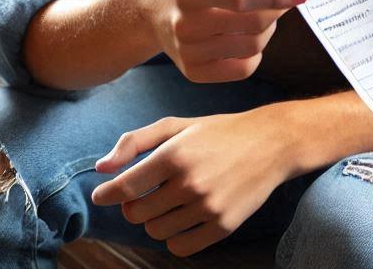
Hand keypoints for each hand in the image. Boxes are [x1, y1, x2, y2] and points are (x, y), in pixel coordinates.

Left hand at [92, 108, 288, 256]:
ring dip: (157, 219)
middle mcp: (190, 182)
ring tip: (173, 201)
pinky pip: (179, 248)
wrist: (271, 142)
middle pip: (137, 213)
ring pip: (156, 231)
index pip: (125, 187)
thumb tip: (101, 168)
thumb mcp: (178, 126)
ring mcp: (207, 206)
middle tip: (152, 191)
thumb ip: (136, 141)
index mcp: (176, 154)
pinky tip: (185, 217)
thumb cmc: (219, 132)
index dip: (108, 194)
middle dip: (137, 204)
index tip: (104, 195)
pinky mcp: (223, 225)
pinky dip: (175, 238)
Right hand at [140, 0, 306, 82]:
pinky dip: (257, 54)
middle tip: (283, 0)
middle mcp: (185, 22)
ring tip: (263, 16)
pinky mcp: (193, 72)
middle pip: (250, 25)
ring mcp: (187, 51)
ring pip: (250, 48)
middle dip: (277, 11)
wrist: (149, 8)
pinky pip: (241, 70)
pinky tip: (251, 37)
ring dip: (269, 31)